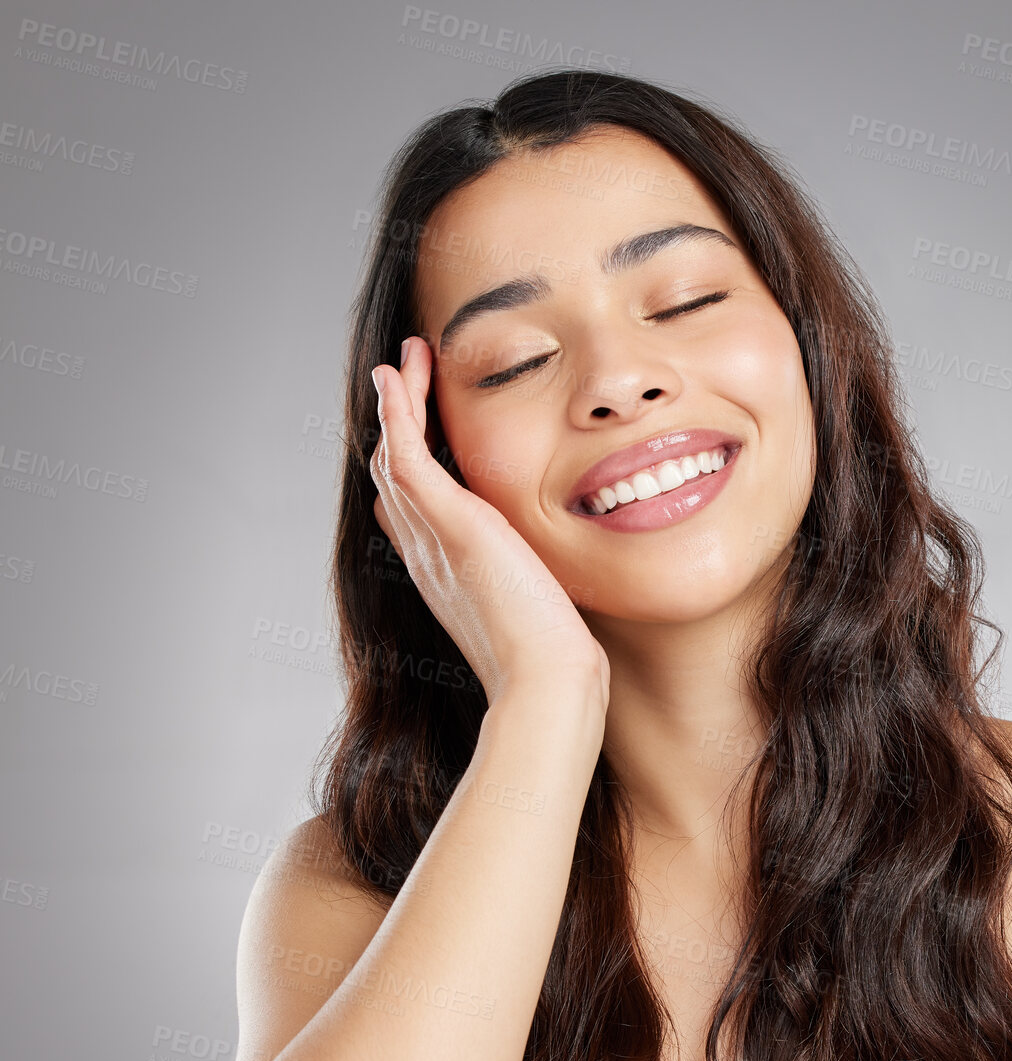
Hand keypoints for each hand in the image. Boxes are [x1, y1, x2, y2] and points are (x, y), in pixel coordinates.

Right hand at [368, 336, 608, 708]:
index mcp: (447, 575)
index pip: (412, 510)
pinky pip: (404, 454)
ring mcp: (432, 540)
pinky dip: (394, 410)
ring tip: (404, 360)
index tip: (420, 429)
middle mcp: (427, 555)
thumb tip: (549, 575)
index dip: (409, 466)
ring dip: (395, 403)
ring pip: (391, 457)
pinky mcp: (450, 525)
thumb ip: (532, 583)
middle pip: (394, 476)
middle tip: (404, 377)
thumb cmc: (555, 662)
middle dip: (396, 424)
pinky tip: (396, 375)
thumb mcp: (539, 611)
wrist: (547, 683)